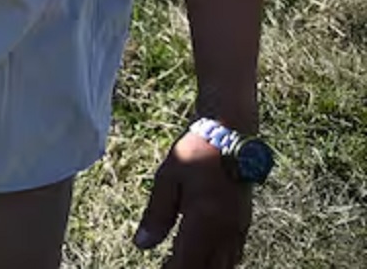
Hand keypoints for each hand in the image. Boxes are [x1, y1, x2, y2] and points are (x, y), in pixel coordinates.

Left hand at [133, 130, 253, 266]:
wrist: (231, 132)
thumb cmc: (196, 151)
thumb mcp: (167, 178)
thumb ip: (156, 215)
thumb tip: (142, 245)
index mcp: (205, 222)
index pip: (187, 264)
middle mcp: (226, 231)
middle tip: (167, 266)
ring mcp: (239, 228)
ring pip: (225, 266)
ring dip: (205, 268)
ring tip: (181, 263)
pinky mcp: (244, 222)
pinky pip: (234, 254)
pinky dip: (220, 263)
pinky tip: (205, 258)